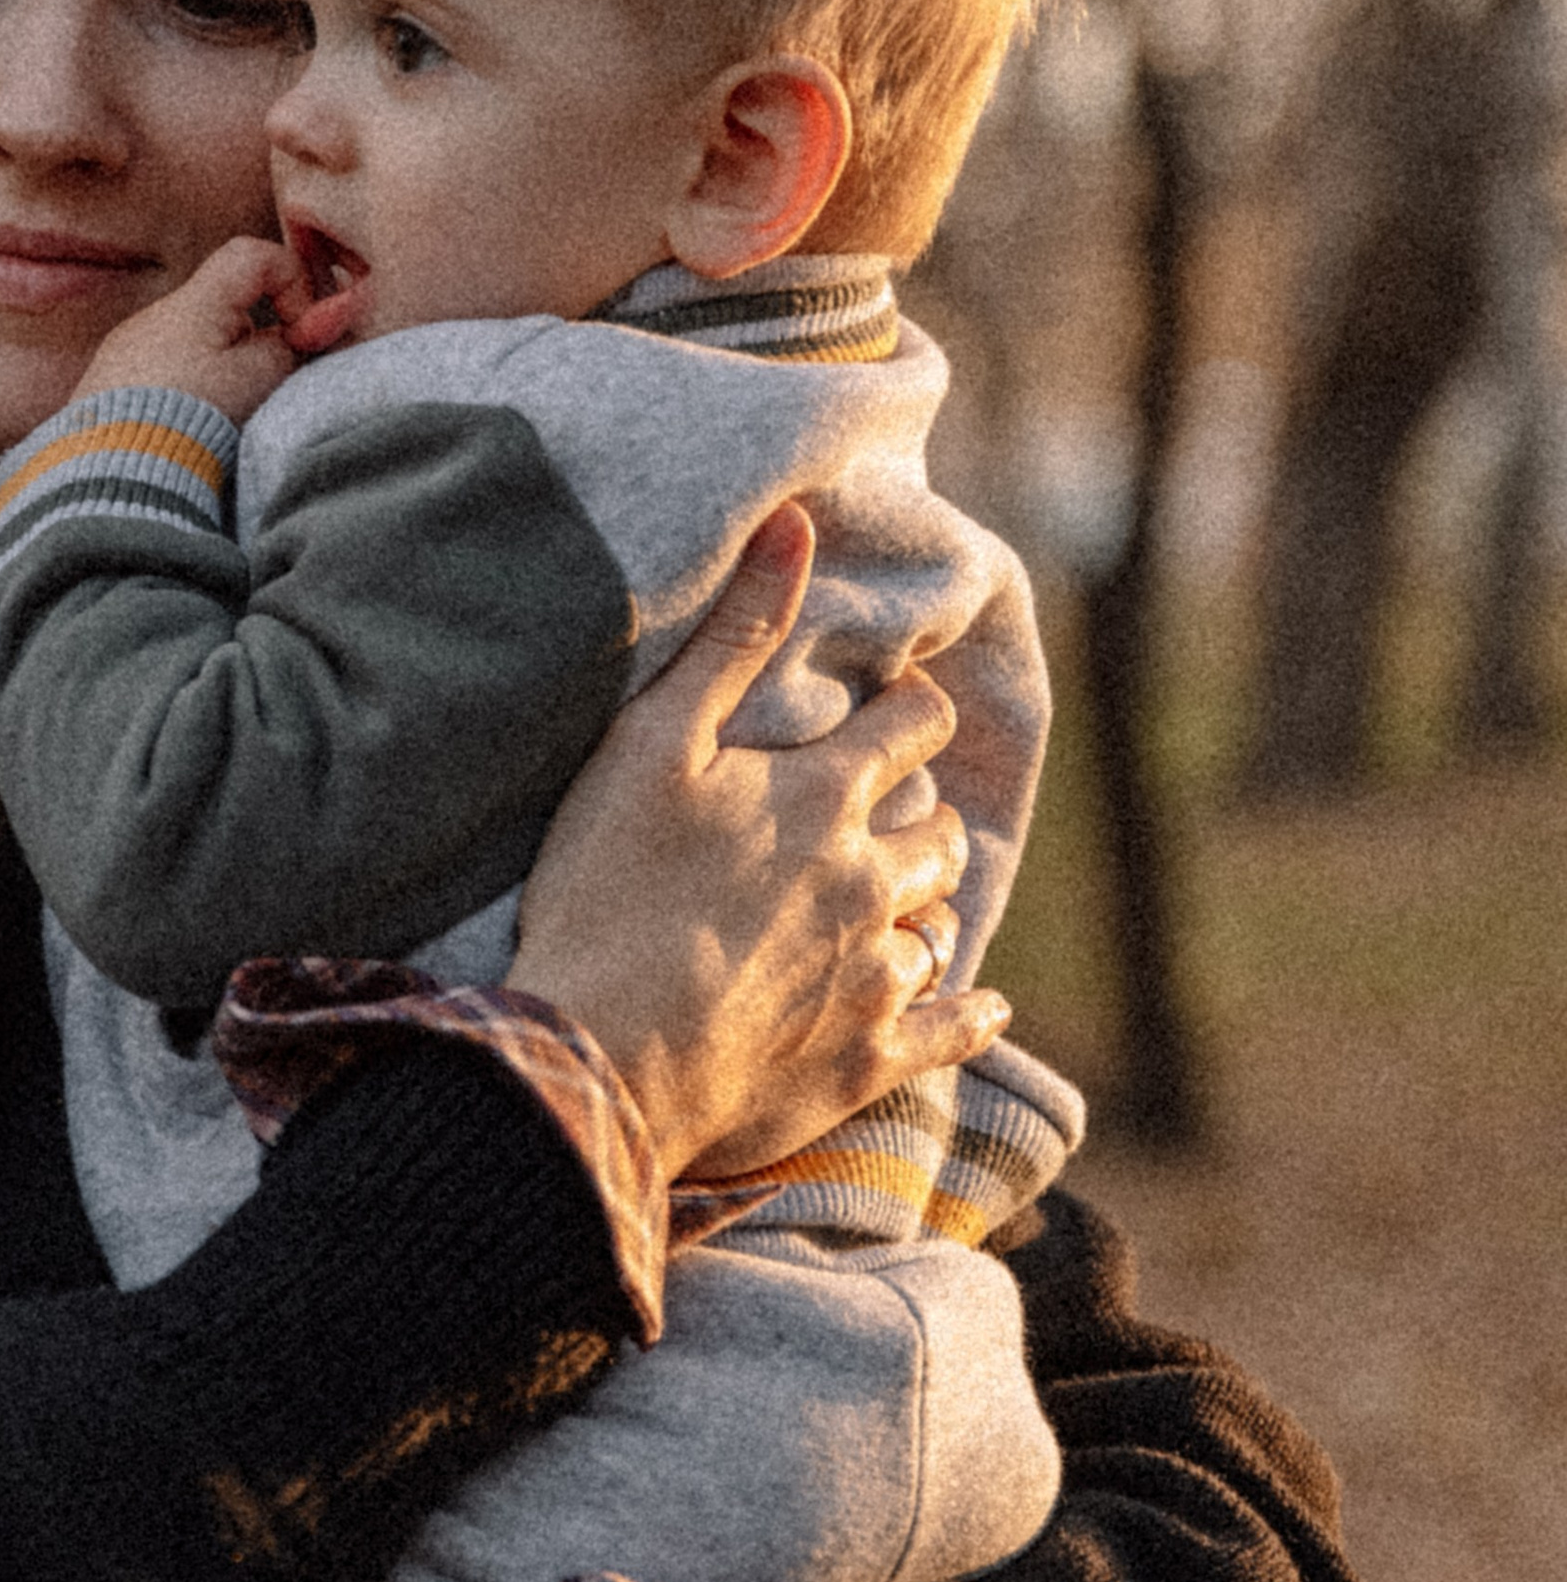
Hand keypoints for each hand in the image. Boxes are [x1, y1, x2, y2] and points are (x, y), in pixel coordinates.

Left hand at [70, 236, 358, 426]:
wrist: (114, 475)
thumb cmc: (190, 421)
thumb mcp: (257, 380)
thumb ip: (287, 348)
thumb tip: (300, 333)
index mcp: (193, 303)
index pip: (254, 257)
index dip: (294, 284)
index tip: (302, 335)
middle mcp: (153, 317)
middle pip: (227, 305)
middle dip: (261, 339)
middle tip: (271, 384)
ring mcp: (126, 351)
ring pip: (197, 343)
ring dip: (226, 369)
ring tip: (228, 417)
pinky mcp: (111, 387)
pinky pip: (165, 372)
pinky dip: (191, 389)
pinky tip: (190, 427)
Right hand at [508, 504, 1008, 1189]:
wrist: (597, 1055)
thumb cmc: (609, 889)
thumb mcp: (653, 741)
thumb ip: (734, 634)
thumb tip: (797, 522)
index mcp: (825, 796)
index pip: (910, 724)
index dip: (912, 704)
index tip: (904, 702)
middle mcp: (870, 880)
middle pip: (934, 830)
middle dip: (920, 811)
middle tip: (896, 806)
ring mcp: (875, 974)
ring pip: (940, 921)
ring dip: (929, 901)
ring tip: (910, 895)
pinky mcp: (865, 1058)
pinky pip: (951, 1030)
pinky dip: (972, 1013)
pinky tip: (985, 1006)